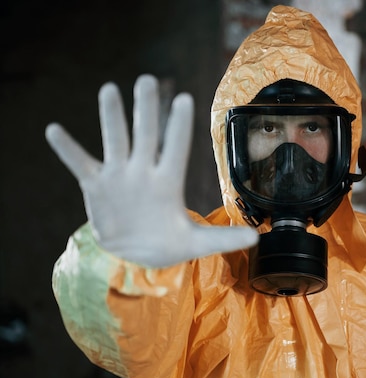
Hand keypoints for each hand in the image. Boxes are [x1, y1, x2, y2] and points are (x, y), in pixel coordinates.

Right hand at [46, 74, 257, 267]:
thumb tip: (256, 239)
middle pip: (146, 135)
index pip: (176, 148)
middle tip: (147, 81)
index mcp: (169, 181)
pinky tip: (54, 130)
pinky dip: (67, 149)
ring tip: (109, 90)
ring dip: (111, 117)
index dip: (179, 126)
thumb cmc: (167, 243)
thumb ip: (222, 239)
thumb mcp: (195, 244)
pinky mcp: (96, 185)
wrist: (135, 253)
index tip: (184, 99)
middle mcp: (144, 171)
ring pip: (115, 140)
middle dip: (146, 110)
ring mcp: (119, 175)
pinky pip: (80, 163)